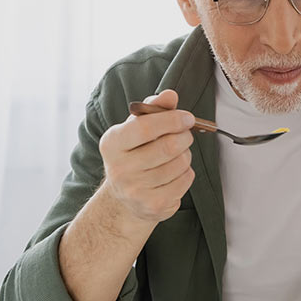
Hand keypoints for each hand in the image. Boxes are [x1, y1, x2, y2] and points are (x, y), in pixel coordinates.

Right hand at [98, 89, 196, 222]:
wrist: (125, 197)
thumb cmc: (135, 154)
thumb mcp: (137, 128)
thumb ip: (154, 110)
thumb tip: (170, 95)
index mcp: (112, 143)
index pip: (145, 128)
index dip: (172, 120)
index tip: (188, 118)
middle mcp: (119, 168)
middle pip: (168, 146)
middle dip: (184, 138)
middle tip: (185, 136)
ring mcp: (135, 190)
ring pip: (180, 163)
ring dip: (186, 156)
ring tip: (177, 156)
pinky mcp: (153, 205)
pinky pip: (185, 180)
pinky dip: (187, 173)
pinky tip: (175, 174)